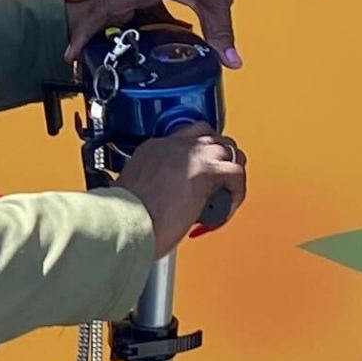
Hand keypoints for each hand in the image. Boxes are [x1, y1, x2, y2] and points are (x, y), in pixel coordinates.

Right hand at [69, 0, 252, 67]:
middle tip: (70, 45)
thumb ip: (219, 33)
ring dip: (101, 10)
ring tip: (89, 34)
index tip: (71, 51)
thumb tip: (231, 63)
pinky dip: (129, 9)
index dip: (84, 31)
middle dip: (82, 19)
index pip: (103, 7)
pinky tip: (138, 25)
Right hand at [119, 125, 246, 254]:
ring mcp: (192, 155)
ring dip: (231, 174)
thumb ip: (153, 187)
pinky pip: (237, 174)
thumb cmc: (125, 217)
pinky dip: (236, 193)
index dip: (198, 158)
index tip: (197, 177)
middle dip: (219, 161)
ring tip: (224, 198)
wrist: (125, 222)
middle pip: (211, 139)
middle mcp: (175, 145)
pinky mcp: (207, 171)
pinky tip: (224, 211)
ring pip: (229, 151)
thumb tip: (165, 201)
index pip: (187, 139)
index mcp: (154, 148)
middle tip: (217, 186)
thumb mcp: (135, 190)